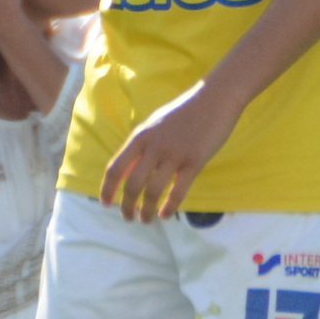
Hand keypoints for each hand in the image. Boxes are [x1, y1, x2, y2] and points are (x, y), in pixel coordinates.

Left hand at [99, 80, 243, 221]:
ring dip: (146, 211)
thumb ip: (141, 145)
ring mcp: (174, 154)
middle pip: (132, 184)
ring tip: (145, 220)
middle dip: (126, 205)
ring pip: (152, 191)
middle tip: (128, 217)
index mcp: (140, 136)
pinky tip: (165, 215)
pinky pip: (178, 191)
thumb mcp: (155, 124)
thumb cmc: (184, 112)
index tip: (105, 204)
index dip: (107, 189)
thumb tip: (127, 169)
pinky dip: (169, 207)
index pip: (116, 168)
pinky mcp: (194, 161)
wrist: (214, 98)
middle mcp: (153, 146)